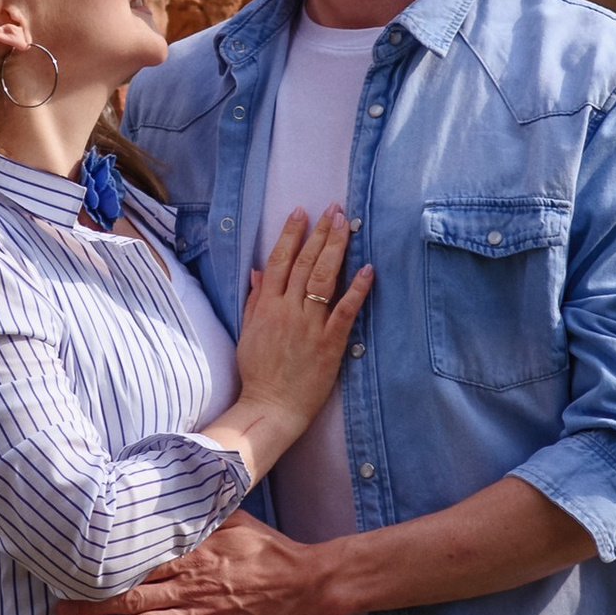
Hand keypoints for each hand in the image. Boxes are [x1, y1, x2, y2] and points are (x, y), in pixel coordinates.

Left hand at [55, 513, 333, 614]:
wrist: (305, 585)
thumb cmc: (269, 550)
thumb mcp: (233, 521)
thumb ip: (200, 516)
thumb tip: (172, 499)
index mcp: (191, 556)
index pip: (138, 563)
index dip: (105, 571)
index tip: (75, 572)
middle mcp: (190, 587)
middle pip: (132, 596)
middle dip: (92, 605)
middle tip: (58, 612)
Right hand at [235, 210, 372, 441]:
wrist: (271, 406)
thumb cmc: (259, 373)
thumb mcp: (248, 332)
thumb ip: (254, 300)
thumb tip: (257, 271)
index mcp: (266, 306)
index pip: (279, 261)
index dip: (291, 234)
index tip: (301, 212)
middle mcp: (287, 310)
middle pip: (304, 262)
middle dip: (320, 232)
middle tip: (333, 208)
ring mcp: (309, 326)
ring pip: (323, 278)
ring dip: (336, 248)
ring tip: (346, 224)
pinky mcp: (329, 343)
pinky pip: (345, 310)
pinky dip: (356, 288)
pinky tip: (367, 268)